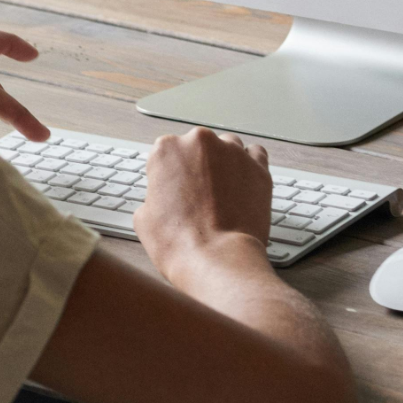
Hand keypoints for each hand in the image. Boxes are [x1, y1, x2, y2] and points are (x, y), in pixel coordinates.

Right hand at [135, 127, 273, 283]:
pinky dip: (250, 166)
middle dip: (198, 167)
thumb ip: (152, 195)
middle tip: (198, 196)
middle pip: (198, 147)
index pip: (167, 153)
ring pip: (228, 148)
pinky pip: (256, 156)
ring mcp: (232, 152)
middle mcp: (200, 142)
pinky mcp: (258, 167)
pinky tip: (244, 184)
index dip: (171, 175)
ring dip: (225, 164)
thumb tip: (161, 198)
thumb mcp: (143, 218)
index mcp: (167, 149)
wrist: (217, 259)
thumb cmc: (179, 243)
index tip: (176, 189)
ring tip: (223, 193)